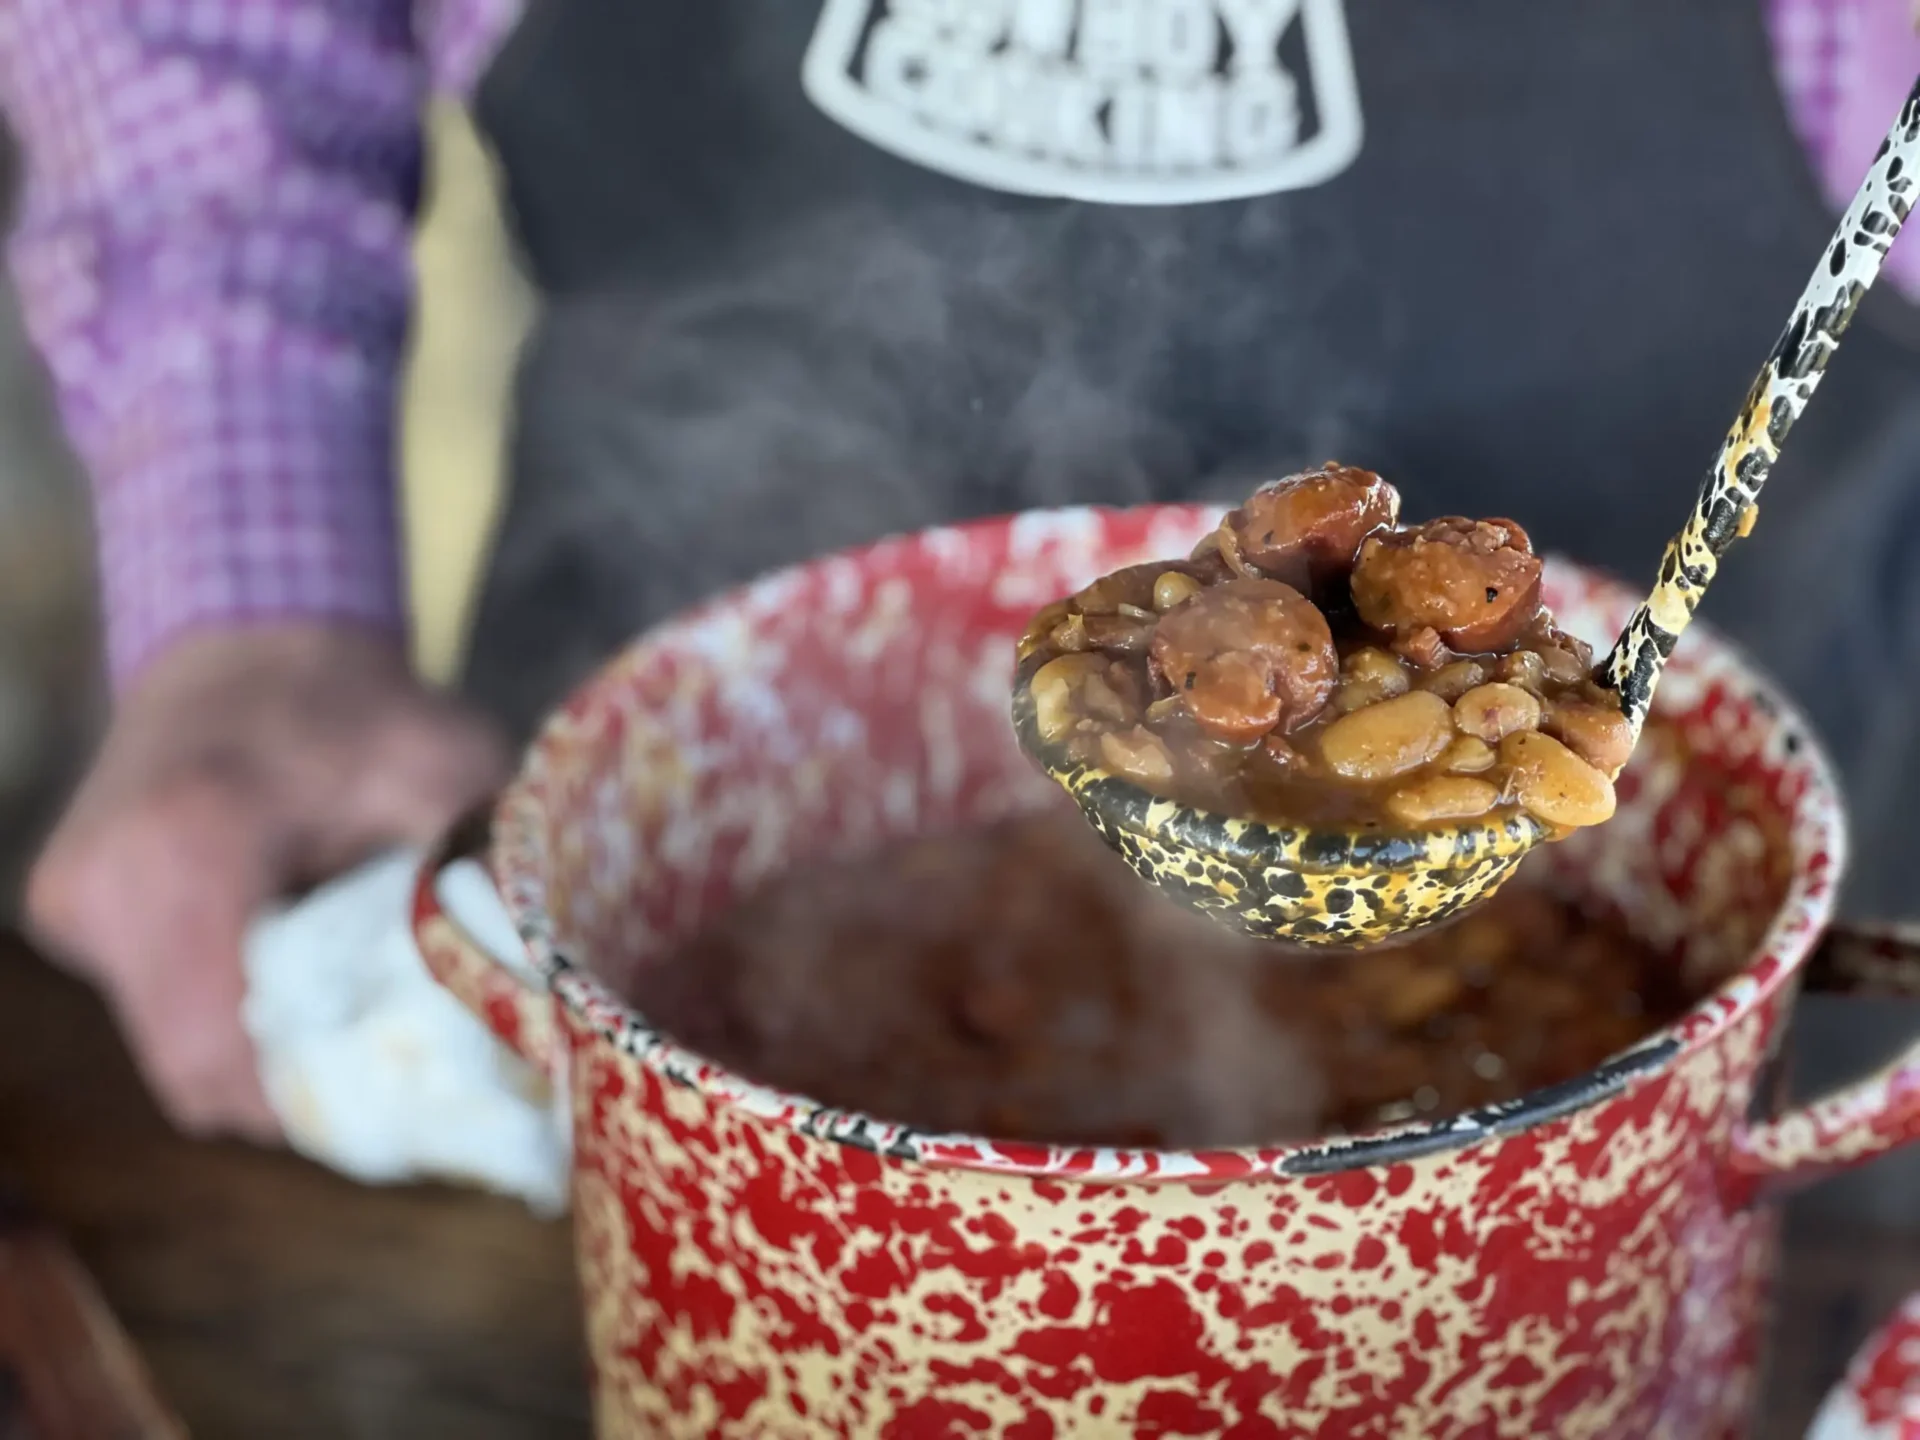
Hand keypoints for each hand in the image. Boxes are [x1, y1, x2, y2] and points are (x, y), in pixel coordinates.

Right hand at [25, 626, 508, 1140]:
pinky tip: (282, 960)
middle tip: (386, 1071)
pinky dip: (221, 1007)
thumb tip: (548, 996)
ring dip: (257, 1051)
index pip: (219, 1053)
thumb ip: (483, 877)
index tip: (396, 1101)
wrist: (250, 636)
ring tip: (341, 1008)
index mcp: (192, 847)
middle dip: (295, 1093)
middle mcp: (104, 882)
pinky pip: (150, 1004)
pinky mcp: (66, 909)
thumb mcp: (448, 773)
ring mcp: (71, 900)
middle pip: (193, 1076)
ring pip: (168, 1051)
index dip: (309, 1104)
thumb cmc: (360, 708)